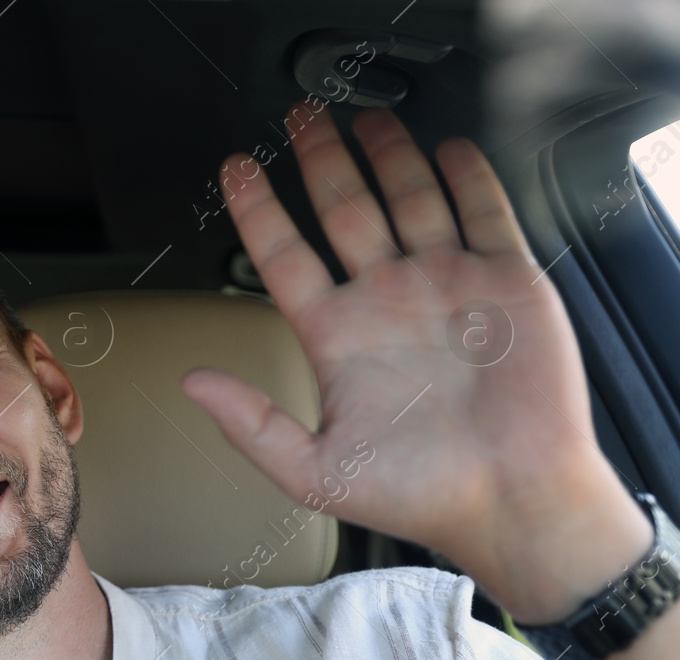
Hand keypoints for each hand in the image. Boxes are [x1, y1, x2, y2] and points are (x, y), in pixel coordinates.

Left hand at [181, 104, 649, 620]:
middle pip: (343, 210)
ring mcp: (444, 285)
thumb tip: (190, 382)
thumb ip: (249, 424)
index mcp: (336, 336)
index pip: (284, 256)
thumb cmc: (417, 494)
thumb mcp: (313, 470)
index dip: (259, 210)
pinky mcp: (504, 281)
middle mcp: (384, 301)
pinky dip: (466, 178)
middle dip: (321, 160)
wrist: (510, 500)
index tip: (234, 169)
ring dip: (386, 157)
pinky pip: (481, 214)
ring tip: (365, 117)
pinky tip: (445, 149)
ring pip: (407, 200)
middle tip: (300, 117)